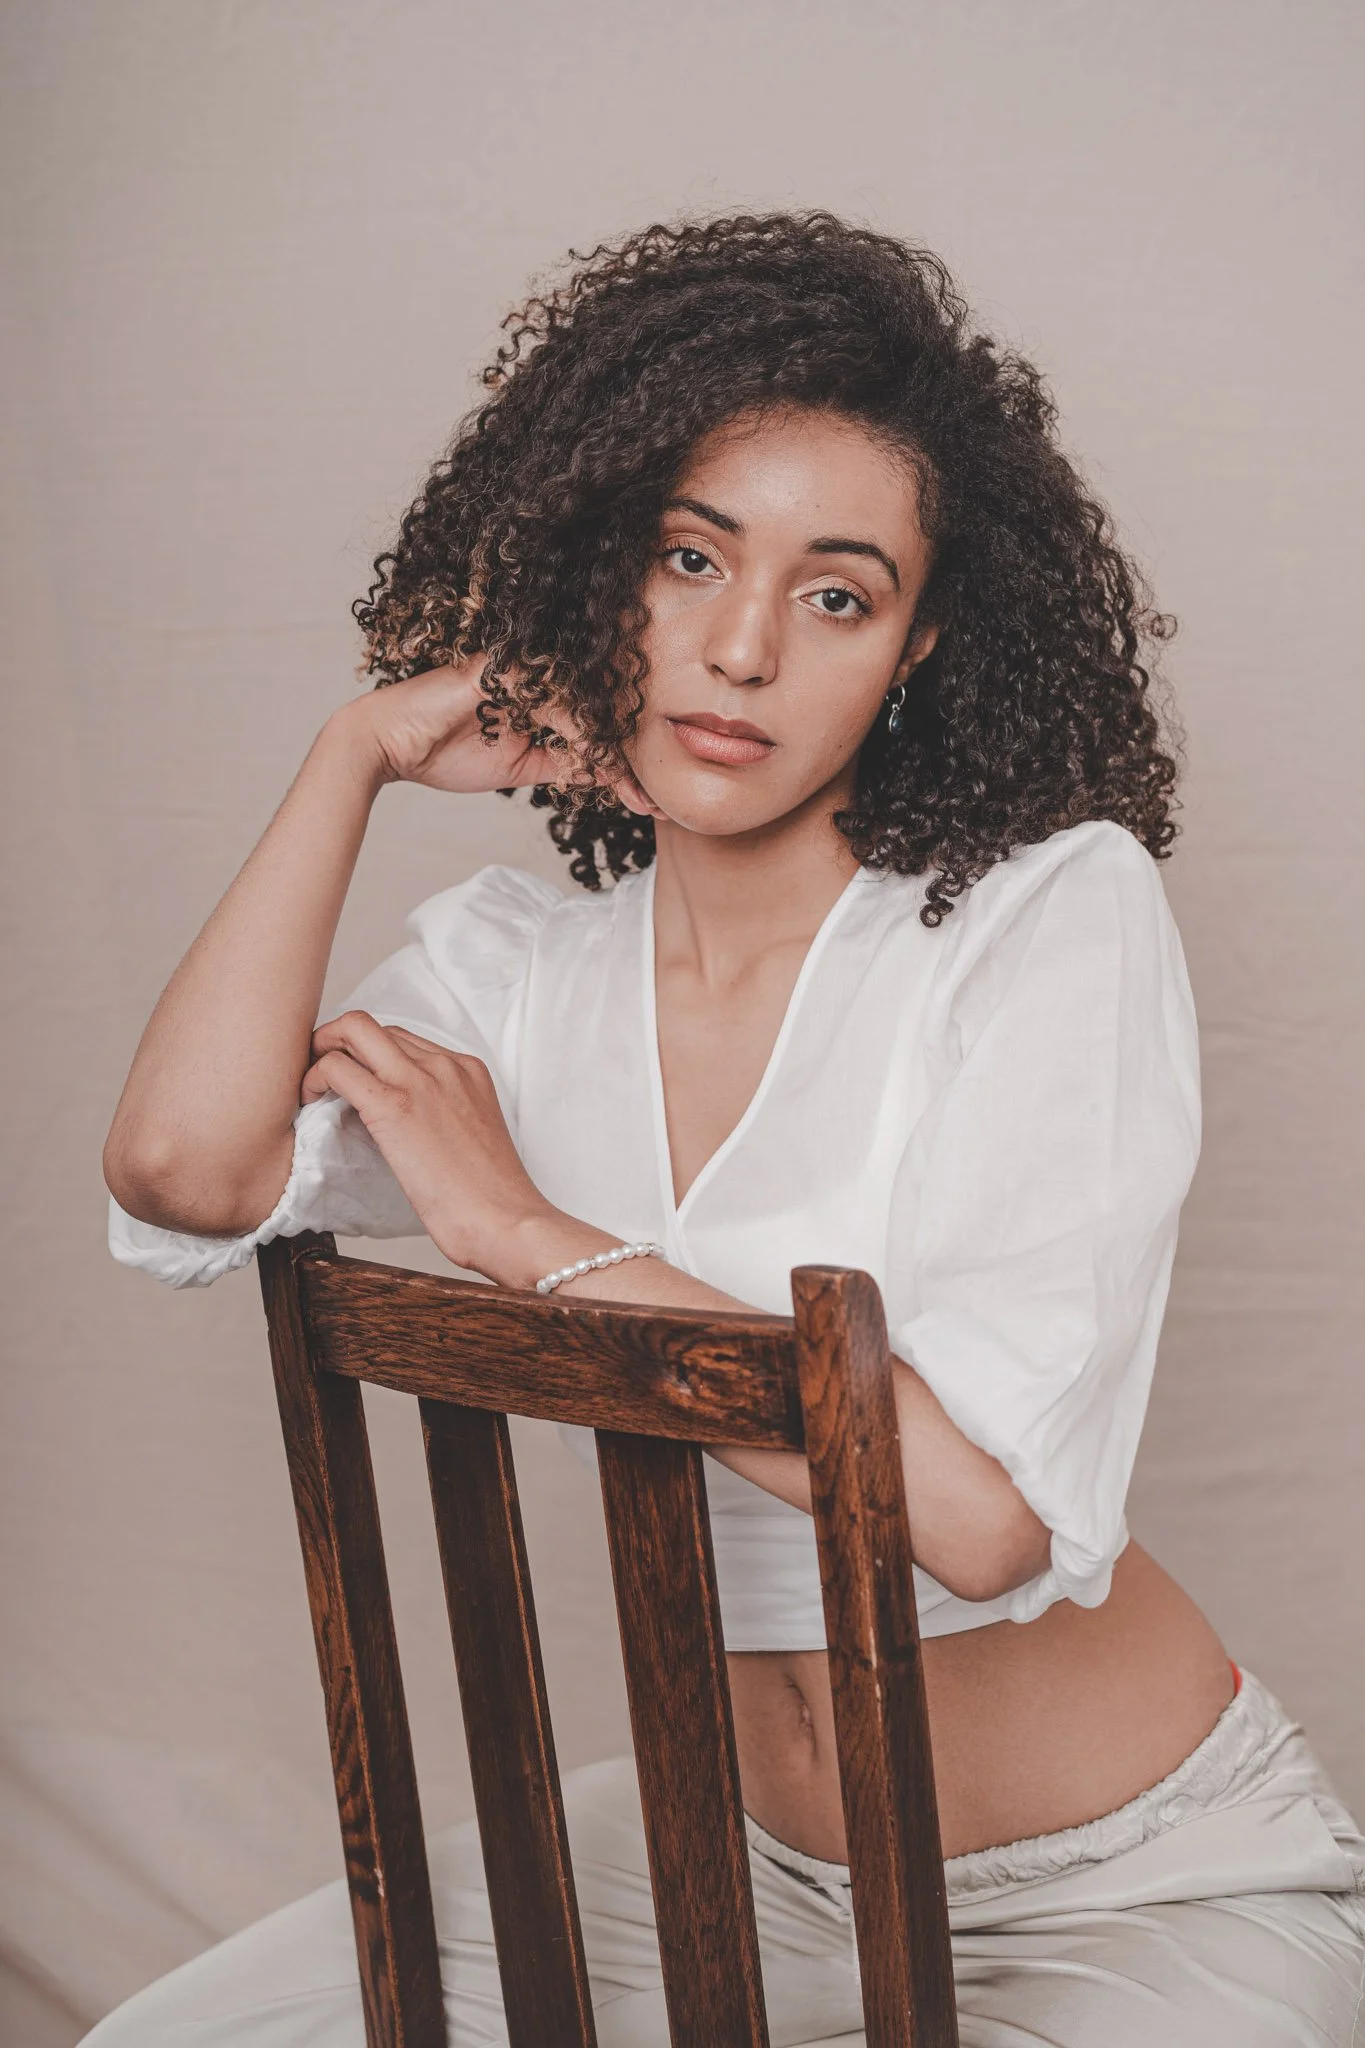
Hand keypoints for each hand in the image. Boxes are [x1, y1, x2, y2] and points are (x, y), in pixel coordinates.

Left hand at [301, 1011, 554, 1276]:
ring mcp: (420, 1080)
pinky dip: (314, 1077)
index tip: (353, 1077)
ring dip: (323, 1052)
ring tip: (312, 1087)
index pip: (403, 1039)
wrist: (506, 1218)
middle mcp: (445, 1064)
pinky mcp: (393, 1105)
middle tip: (320, 1073)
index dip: (368, 1054)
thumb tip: (405, 1125)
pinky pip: (337, 1067)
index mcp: (467, 1070)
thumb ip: (442, 1115)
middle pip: (375, 1026)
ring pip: (353, 1030)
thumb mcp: (471, 1136)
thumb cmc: (491, 1196)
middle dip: (337, 1041)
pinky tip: (309, 1101)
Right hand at [333, 661, 661, 814]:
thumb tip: (606, 776)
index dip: (622, 761)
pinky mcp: (503, 670)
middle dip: (631, 760)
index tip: (649, 802)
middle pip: (599, 711)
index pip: (593, 721)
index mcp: (540, 690)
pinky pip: (555, 702)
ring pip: (585, 707)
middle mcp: (536, 672)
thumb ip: (564, 764)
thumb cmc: (443, 750)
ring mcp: (521, 667)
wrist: (388, 746)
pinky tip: (602, 767)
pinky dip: (581, 736)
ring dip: (615, 754)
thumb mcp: (521, 766)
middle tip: (659, 803)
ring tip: (638, 793)